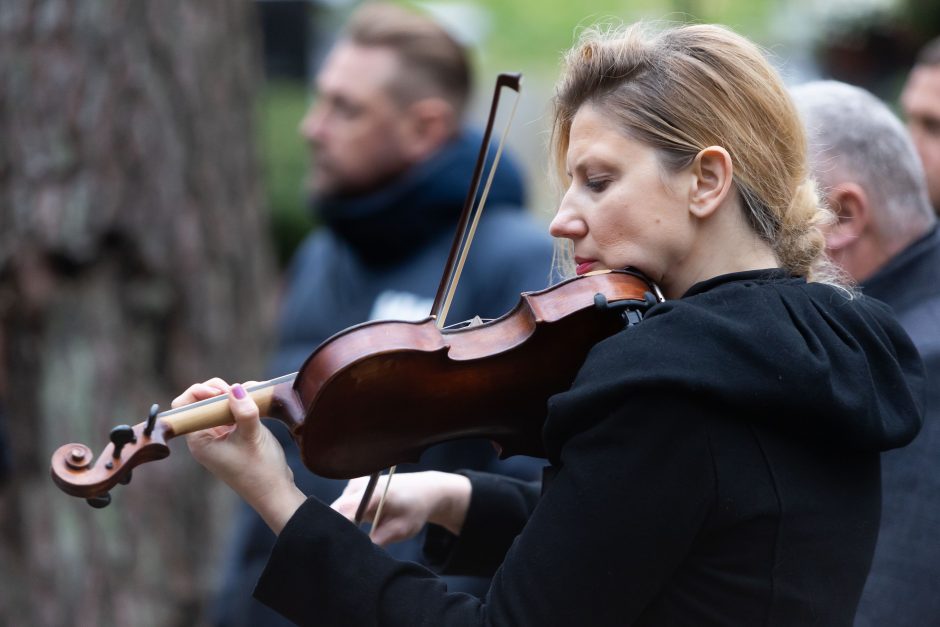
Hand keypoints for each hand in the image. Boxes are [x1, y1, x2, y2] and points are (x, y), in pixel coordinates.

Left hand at [175, 378, 305, 533]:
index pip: (185, 407)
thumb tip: (236, 388)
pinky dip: (244, 403)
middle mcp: (207, 437)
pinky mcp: (236, 434)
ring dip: (234, 396)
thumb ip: (243, 411)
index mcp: (200, 440)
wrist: (275, 492)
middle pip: (202, 401)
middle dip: (219, 391)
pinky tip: (257, 399)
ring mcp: (222, 435)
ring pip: (220, 404)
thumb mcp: (252, 437)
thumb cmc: (260, 471)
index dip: (198, 392)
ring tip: (252, 395)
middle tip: (238, 393)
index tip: (220, 392)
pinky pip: (234, 412)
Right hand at [331, 471, 470, 545]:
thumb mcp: (400, 530)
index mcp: (373, 493)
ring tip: (351, 540)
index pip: (343, 510)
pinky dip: (345, 520)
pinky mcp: (353, 489)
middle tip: (341, 551)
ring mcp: (354, 485)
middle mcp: (359, 485)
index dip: (333, 528)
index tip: (332, 547)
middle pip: (335, 511)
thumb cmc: (414, 510)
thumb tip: (356, 555)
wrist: (423, 491)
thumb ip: (378, 542)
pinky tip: (354, 530)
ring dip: (341, 526)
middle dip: (336, 531)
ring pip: (336, 511)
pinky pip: (342, 508)